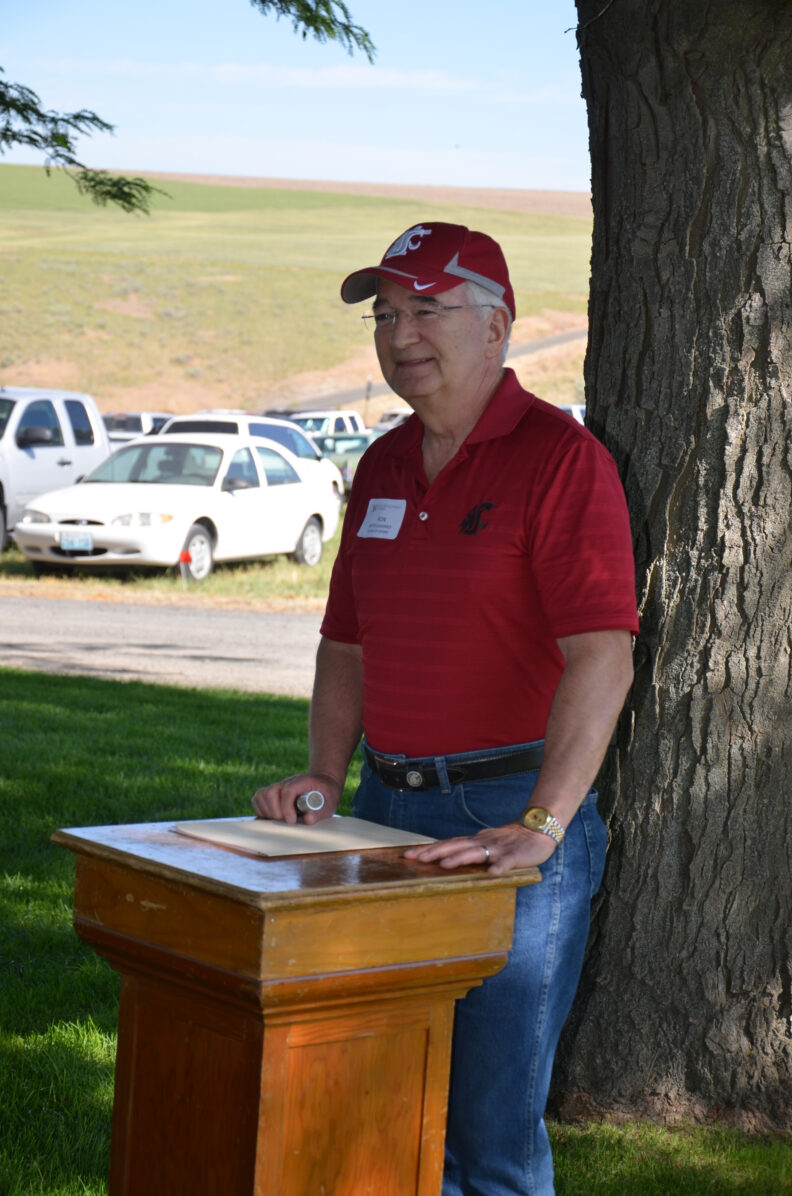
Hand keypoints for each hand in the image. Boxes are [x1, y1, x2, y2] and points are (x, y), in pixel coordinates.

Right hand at [251, 774, 340, 824]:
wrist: (323, 786)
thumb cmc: (326, 796)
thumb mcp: (329, 803)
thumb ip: (319, 812)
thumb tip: (308, 820)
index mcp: (301, 781)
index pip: (288, 790)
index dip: (286, 807)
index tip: (291, 821)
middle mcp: (287, 782)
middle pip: (271, 792)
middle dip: (275, 810)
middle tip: (286, 821)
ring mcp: (278, 787)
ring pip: (262, 794)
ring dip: (267, 810)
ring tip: (278, 819)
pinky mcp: (271, 794)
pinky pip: (258, 799)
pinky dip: (260, 809)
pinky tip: (271, 817)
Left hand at [403, 823, 557, 874]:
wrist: (537, 830)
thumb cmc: (509, 840)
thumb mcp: (485, 844)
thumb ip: (467, 851)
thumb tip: (443, 858)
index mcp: (474, 841)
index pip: (447, 844)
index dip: (428, 849)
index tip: (407, 855)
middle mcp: (482, 842)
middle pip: (456, 846)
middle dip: (436, 852)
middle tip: (417, 858)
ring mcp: (498, 849)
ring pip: (477, 852)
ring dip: (461, 858)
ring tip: (446, 865)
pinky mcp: (515, 856)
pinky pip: (507, 862)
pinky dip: (499, 867)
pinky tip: (492, 873)